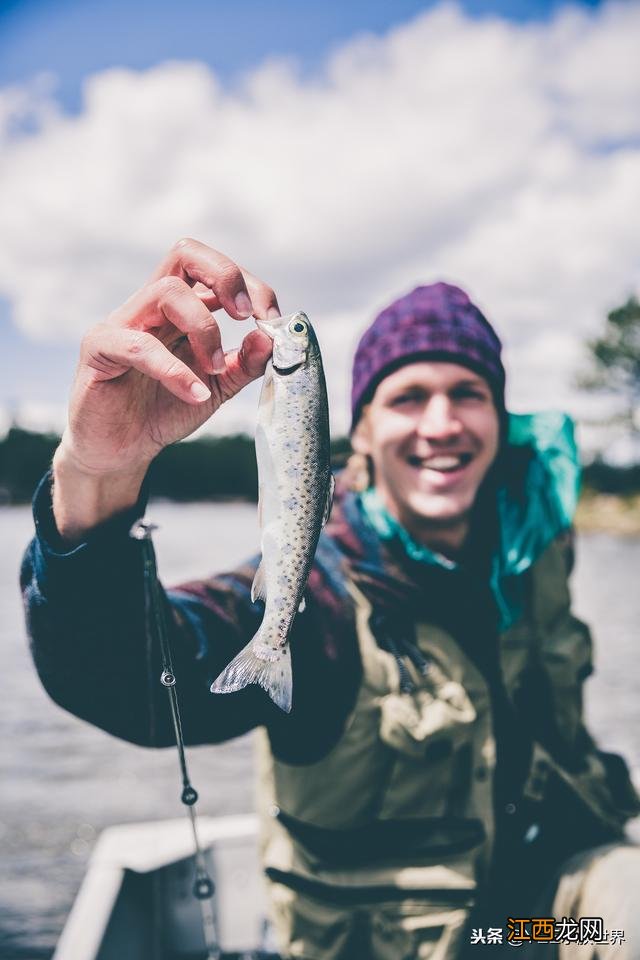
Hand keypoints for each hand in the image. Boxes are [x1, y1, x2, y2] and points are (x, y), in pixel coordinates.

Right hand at [52, 239, 277, 538]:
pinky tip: (195, 394)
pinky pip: (138, 344)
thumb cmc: (164, 411)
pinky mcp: (99, 348)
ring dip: (204, 328)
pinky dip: (174, 370)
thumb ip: (245, 365)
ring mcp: (123, 321)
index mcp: (181, 308)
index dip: (249, 284)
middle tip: (246, 316)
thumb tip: (271, 339)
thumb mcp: (218, 388)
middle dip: (225, 277)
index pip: (213, 269)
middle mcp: (151, 306)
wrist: (122, 449)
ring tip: (216, 371)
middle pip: (185, 254)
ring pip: (166, 292)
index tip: (271, 319)